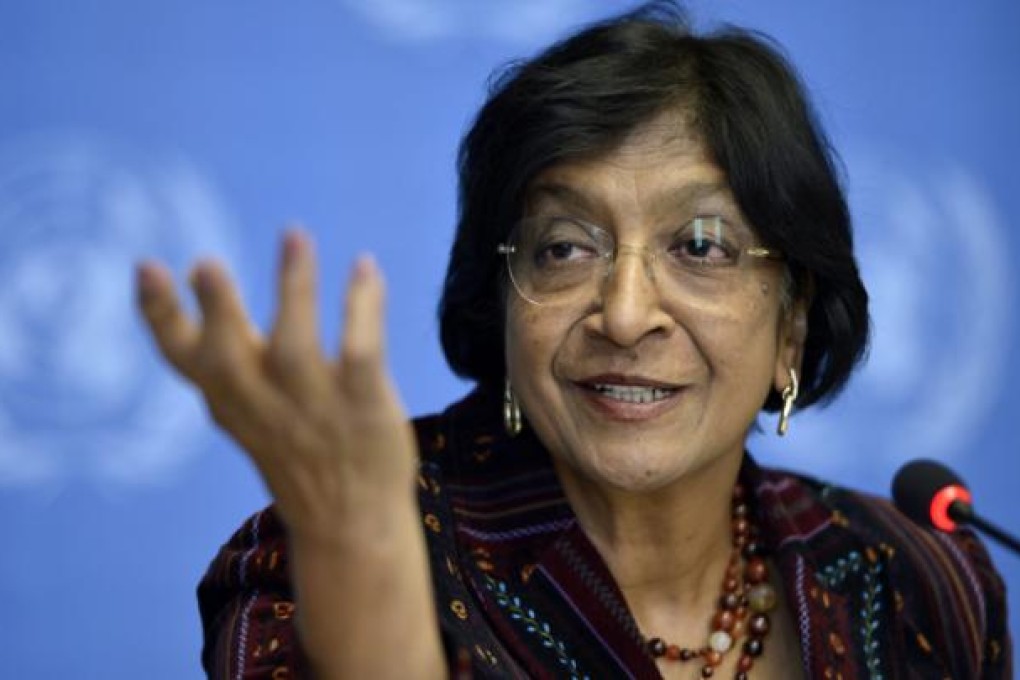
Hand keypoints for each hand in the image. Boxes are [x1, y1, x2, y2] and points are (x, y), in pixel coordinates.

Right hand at [136, 230, 418, 543]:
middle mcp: (265, 407)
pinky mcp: (363, 409)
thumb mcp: (246, 408)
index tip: (146, 267)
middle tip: (204, 263)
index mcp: (230, 403)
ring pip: (297, 350)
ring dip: (293, 293)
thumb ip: (224, 348)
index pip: (183, 359)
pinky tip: (365, 267)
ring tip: (293, 236)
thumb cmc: (297, 453)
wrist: (352, 529)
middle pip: (230, 359)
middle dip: (215, 313)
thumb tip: (193, 271)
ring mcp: (315, 410)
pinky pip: (360, 354)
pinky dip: (361, 310)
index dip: (161, 316)